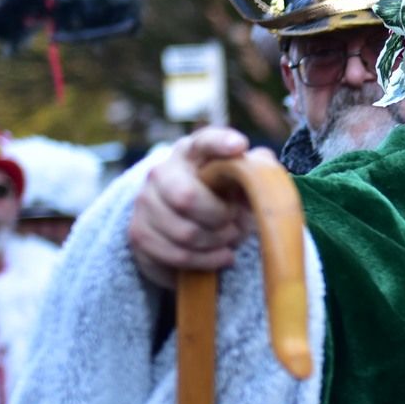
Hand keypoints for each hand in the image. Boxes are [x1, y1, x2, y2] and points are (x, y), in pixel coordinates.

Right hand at [127, 127, 261, 287]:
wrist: (184, 227)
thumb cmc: (220, 199)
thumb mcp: (239, 183)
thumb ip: (256, 171)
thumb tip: (265, 170)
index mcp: (192, 152)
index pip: (204, 142)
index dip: (220, 143)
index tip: (240, 146)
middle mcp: (161, 172)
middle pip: (187, 198)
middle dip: (219, 217)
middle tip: (234, 221)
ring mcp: (146, 203)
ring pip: (185, 233)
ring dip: (217, 242)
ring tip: (229, 239)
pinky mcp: (139, 234)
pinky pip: (178, 255)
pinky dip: (206, 261)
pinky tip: (220, 255)